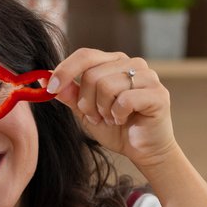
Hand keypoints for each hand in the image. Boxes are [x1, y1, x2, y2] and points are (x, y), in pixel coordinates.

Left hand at [48, 48, 176, 169]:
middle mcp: (132, 64)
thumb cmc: (117, 129)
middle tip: (96, 116)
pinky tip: (124, 120)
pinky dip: (118, 115)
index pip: (85, 55)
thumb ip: (70, 95)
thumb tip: (47, 80)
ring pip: (106, 86)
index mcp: (114, 62)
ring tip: (111, 119)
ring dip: (103, 110)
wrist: (144, 151)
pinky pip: (124, 99)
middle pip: (92, 74)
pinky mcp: (158, 94)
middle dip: (86, 102)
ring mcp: (148, 77)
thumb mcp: (86, 112)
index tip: (51, 88)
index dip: (65, 70)